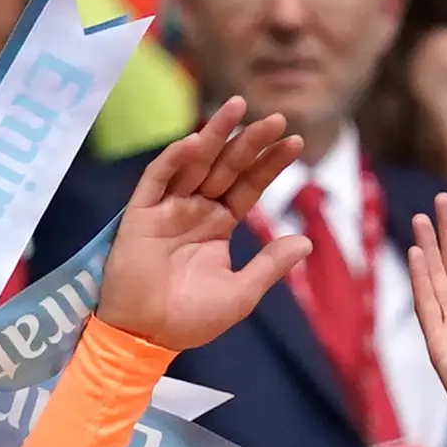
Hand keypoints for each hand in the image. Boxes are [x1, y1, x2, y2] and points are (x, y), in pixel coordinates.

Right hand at [90, 99, 307, 353]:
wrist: (146, 338)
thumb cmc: (190, 320)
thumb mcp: (241, 293)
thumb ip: (270, 265)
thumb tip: (306, 241)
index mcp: (217, 225)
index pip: (248, 186)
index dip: (269, 164)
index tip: (296, 142)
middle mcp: (194, 211)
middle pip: (226, 167)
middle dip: (249, 142)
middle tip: (277, 118)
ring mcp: (166, 210)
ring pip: (194, 163)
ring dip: (214, 135)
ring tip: (238, 108)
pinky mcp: (140, 216)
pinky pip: (157, 180)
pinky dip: (173, 160)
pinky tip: (195, 142)